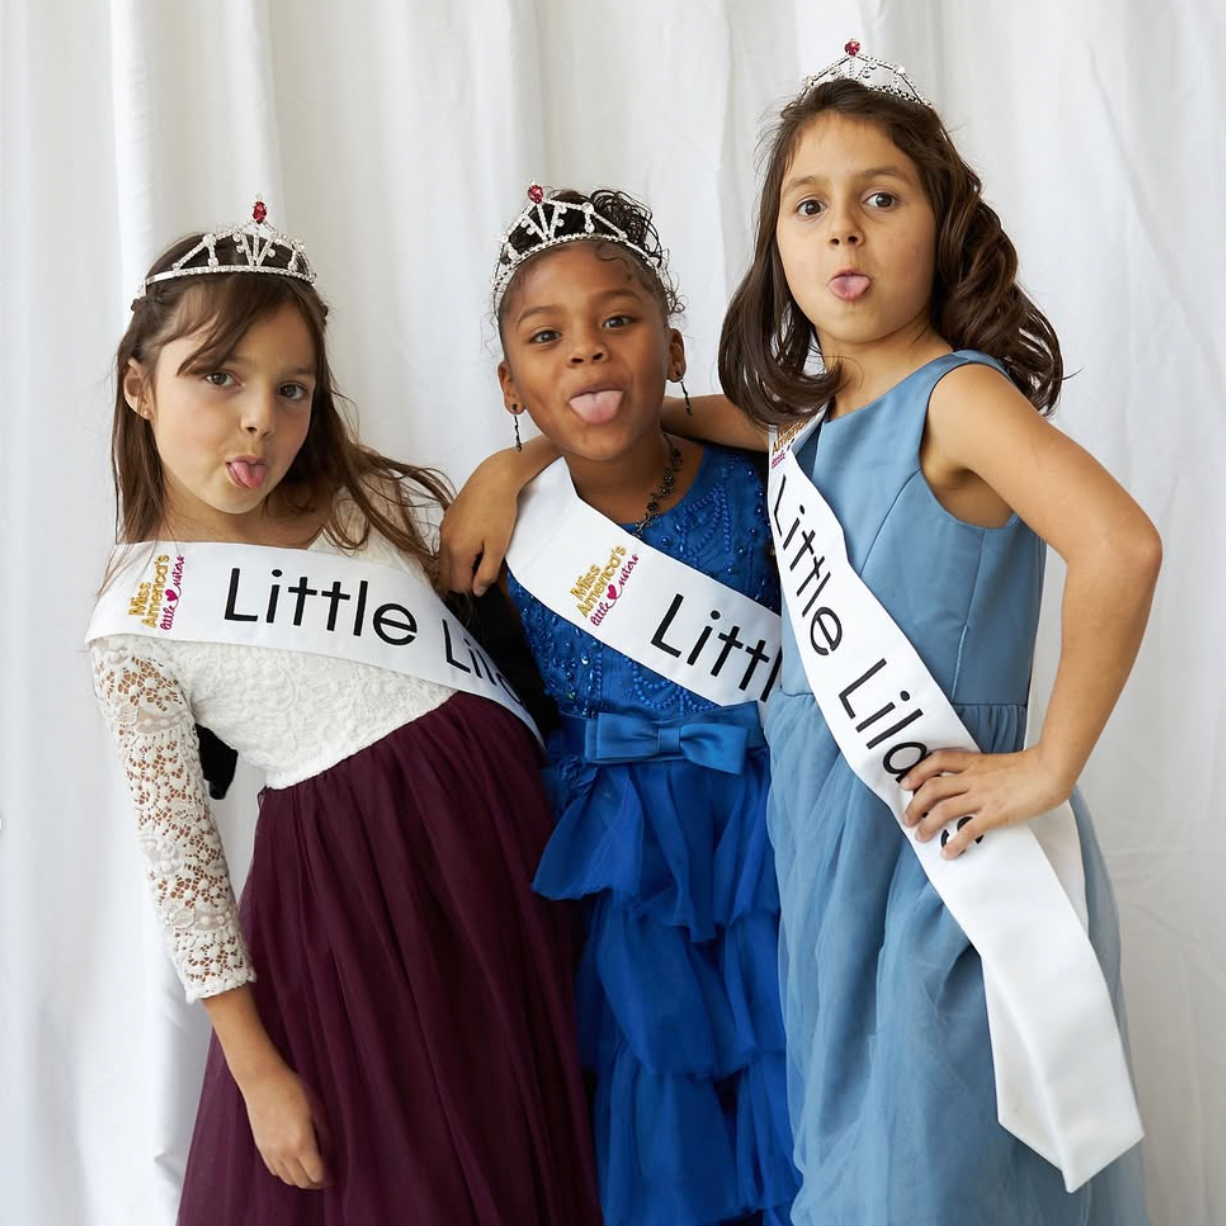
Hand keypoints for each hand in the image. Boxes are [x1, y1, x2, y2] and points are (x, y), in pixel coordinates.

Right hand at [241, 1062, 330, 1189]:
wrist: (263, 1082)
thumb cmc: (293, 1090)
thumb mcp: (317, 1109)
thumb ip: (326, 1135)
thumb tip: (331, 1156)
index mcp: (301, 1143)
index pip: (316, 1174)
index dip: (327, 1179)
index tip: (334, 1178)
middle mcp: (284, 1153)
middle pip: (301, 1182)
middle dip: (315, 1183)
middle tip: (325, 1177)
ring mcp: (270, 1152)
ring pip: (287, 1179)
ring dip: (301, 1180)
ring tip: (311, 1172)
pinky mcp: (261, 1149)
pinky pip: (275, 1170)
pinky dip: (286, 1173)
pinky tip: (294, 1164)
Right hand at [438, 448, 542, 593]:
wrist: (494, 478)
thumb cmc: (499, 510)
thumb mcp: (498, 547)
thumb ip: (487, 573)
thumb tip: (477, 591)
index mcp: (457, 551)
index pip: (457, 585)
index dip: (472, 588)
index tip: (486, 579)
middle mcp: (445, 541)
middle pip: (446, 576)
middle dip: (462, 579)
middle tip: (483, 570)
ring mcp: (444, 530)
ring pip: (444, 561)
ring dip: (459, 566)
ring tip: (480, 554)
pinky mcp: (447, 520)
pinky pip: (446, 546)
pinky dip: (456, 552)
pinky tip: (474, 541)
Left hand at [899, 747, 1072, 858]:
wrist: (1051, 769)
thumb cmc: (1031, 767)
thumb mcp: (998, 762)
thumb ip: (983, 770)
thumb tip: (972, 782)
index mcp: (974, 762)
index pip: (938, 761)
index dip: (918, 771)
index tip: (906, 783)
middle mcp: (973, 778)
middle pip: (932, 788)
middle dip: (915, 804)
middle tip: (907, 818)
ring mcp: (982, 795)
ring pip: (944, 809)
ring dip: (928, 824)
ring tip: (920, 836)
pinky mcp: (995, 813)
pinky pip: (968, 829)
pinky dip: (955, 842)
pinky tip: (948, 852)